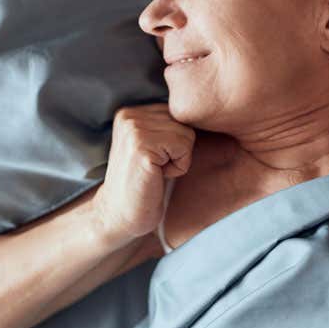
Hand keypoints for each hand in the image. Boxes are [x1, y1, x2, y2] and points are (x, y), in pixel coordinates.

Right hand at [93, 103, 195, 239]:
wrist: (120, 215)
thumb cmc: (145, 183)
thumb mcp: (155, 145)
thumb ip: (169, 125)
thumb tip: (208, 112)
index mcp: (131, 112)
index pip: (179, 112)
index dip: (177, 141)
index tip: (155, 159)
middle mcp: (130, 115)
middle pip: (185, 121)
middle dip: (179, 149)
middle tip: (155, 168)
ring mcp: (134, 129)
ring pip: (187, 134)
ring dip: (179, 158)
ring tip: (156, 171)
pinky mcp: (142, 147)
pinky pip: (184, 147)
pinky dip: (179, 167)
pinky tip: (157, 176)